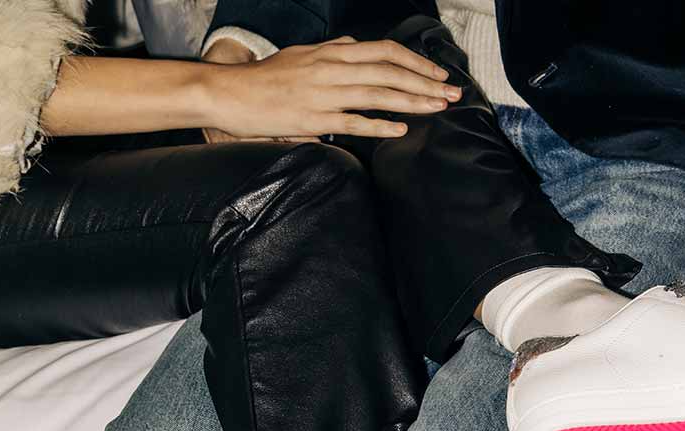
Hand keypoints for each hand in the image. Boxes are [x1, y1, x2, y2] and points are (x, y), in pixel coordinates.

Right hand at [201, 36, 460, 142]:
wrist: (232, 93)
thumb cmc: (269, 78)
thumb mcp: (304, 56)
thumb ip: (335, 52)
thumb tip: (359, 46)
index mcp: (333, 53)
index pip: (384, 51)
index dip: (415, 61)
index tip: (437, 73)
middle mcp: (332, 68)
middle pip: (389, 71)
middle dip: (425, 82)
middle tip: (452, 94)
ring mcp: (324, 93)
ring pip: (378, 93)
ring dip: (412, 101)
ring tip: (438, 108)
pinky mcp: (314, 118)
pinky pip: (353, 121)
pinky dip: (379, 125)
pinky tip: (401, 130)